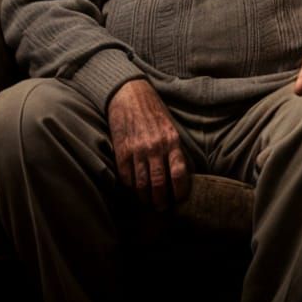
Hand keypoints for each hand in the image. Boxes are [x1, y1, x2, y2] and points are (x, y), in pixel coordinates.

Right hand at [107, 78, 190, 210]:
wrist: (129, 93)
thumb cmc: (153, 111)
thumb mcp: (170, 127)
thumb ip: (174, 149)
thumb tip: (180, 176)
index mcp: (172, 140)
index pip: (179, 173)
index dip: (180, 192)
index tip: (178, 200)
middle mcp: (155, 147)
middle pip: (160, 184)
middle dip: (161, 201)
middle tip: (162, 208)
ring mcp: (137, 150)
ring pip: (142, 185)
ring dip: (146, 198)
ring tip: (148, 203)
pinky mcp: (122, 151)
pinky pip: (127, 178)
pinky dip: (131, 188)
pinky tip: (134, 190)